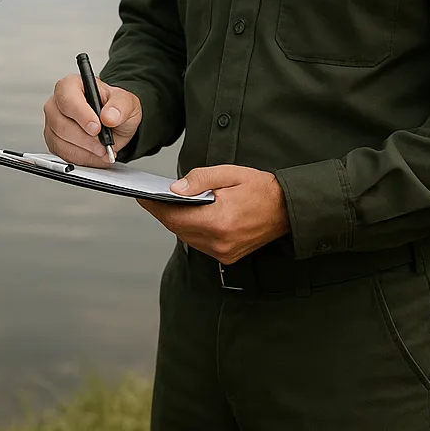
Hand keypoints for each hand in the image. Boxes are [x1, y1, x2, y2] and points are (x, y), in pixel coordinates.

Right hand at [43, 73, 141, 166]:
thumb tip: (109, 116)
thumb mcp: (125, 102)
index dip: (81, 114)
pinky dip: (82, 158)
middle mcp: (57, 102)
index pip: (67, 98)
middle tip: (103, 144)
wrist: (114, 122)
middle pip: (60, 123)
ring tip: (102, 150)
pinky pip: (62, 154)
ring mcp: (53, 122)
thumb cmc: (114, 107)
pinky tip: (94, 154)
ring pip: (60, 141)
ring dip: (85, 151)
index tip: (96, 127)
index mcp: (72, 85)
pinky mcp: (53, 140)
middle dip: (85, 139)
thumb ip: (120, 106)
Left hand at [137, 165, 289, 264]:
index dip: (155, 206)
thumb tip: (174, 189)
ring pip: (187, 237)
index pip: (175, 217)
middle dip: (162, 212)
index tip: (141, 196)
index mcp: (219, 221)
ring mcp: (224, 253)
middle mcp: (220, 242)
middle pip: (178, 228)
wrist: (288, 209)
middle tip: (149, 197)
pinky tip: (186, 216)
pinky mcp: (228, 256)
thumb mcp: (229, 174)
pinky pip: (199, 243)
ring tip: (164, 205)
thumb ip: (199, 180)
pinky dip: (190, 230)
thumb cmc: (260, 188)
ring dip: (175, 222)